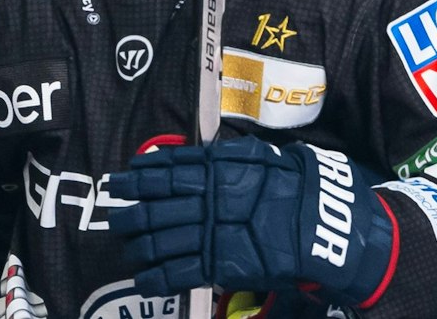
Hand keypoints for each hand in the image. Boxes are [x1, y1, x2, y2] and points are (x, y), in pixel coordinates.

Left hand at [106, 138, 395, 305]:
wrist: (324, 224)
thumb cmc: (298, 188)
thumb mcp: (264, 159)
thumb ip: (228, 161)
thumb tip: (197, 158)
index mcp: (220, 168)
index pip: (170, 169)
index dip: (143, 174)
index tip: (123, 176)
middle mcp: (210, 196)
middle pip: (158, 203)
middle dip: (132, 208)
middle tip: (113, 211)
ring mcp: (214, 231)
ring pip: (163, 237)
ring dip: (139, 241)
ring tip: (125, 243)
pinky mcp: (221, 263)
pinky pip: (180, 270)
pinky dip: (157, 276)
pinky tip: (143, 277)